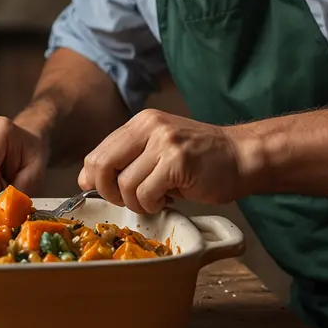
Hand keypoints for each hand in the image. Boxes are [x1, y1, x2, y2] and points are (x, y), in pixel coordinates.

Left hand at [78, 109, 247, 213]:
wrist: (242, 156)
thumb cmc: (200, 159)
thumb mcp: (158, 150)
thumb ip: (125, 160)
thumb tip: (85, 180)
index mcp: (140, 122)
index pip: (97, 153)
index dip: (96, 180)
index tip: (110, 193)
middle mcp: (149, 126)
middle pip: (101, 166)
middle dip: (109, 193)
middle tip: (130, 200)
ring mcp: (164, 142)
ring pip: (124, 185)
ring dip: (137, 203)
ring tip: (156, 199)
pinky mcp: (177, 162)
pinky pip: (145, 194)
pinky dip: (152, 205)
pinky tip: (168, 200)